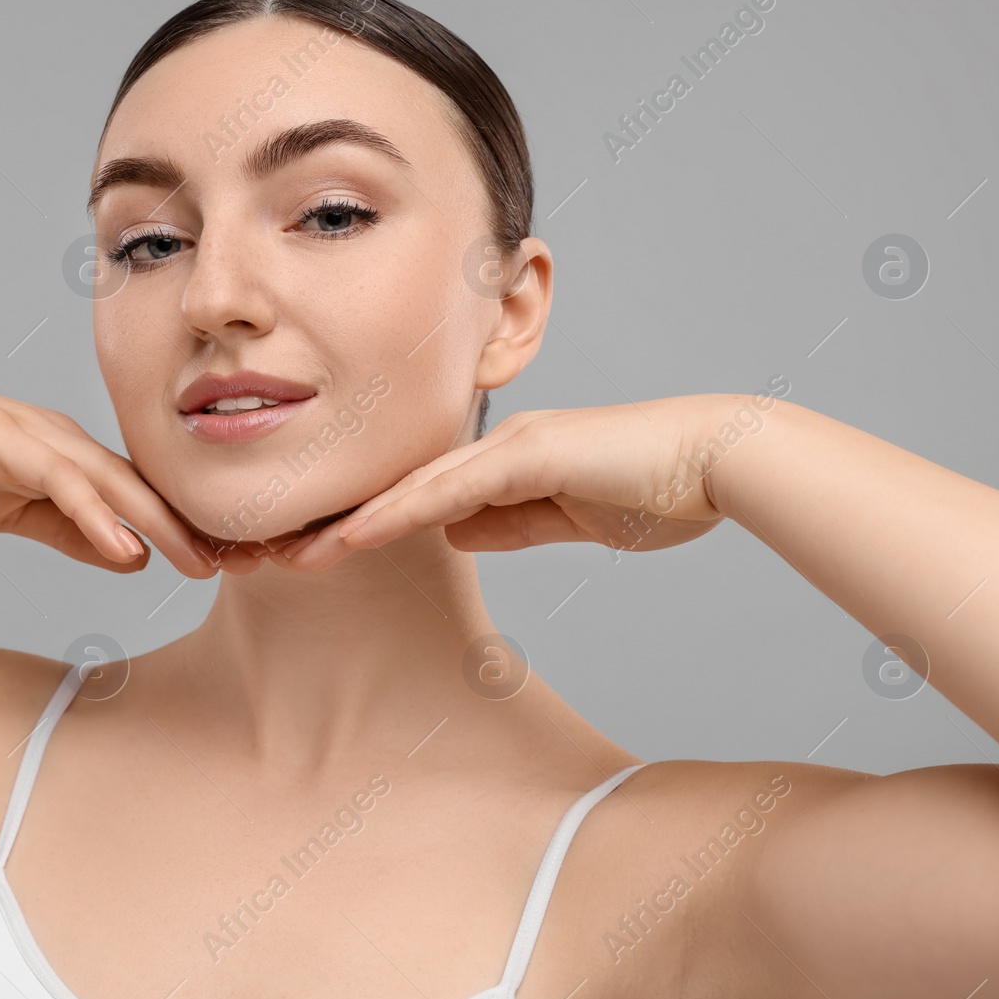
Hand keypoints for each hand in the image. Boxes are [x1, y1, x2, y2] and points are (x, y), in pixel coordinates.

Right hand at [0, 356, 265, 576]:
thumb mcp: (20, 512)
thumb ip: (74, 533)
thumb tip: (134, 558)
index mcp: (77, 459)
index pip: (145, 499)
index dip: (189, 531)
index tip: (232, 566)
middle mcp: (72, 444)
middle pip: (148, 490)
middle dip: (198, 528)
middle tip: (248, 564)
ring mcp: (45, 441)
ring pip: (118, 485)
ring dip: (163, 525)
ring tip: (203, 564)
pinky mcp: (13, 447)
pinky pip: (65, 485)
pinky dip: (98, 517)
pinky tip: (127, 548)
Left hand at [273, 395, 747, 571]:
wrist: (718, 459)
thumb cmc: (657, 486)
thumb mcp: (568, 517)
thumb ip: (511, 522)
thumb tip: (454, 533)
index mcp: (507, 461)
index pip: (423, 497)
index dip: (369, 523)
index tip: (319, 552)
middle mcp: (497, 447)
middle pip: (402, 489)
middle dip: (340, 522)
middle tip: (280, 551)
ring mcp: (510, 446)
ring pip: (413, 488)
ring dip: (352, 522)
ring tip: (295, 552)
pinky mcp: (529, 454)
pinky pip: (450, 490)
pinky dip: (398, 513)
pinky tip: (355, 534)